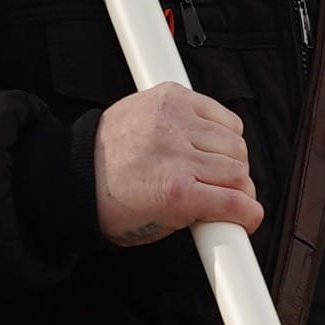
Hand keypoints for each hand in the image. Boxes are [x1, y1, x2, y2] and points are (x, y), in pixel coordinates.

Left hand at [92, 83, 260, 246]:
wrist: (75, 170)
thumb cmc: (112, 202)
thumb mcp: (158, 226)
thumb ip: (199, 215)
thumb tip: (233, 209)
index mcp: (174, 193)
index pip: (238, 202)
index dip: (249, 215)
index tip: (248, 217)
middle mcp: (177, 153)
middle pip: (240, 171)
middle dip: (238, 187)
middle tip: (224, 193)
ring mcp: (174, 120)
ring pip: (234, 141)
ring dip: (230, 158)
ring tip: (210, 166)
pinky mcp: (171, 98)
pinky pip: (220, 114)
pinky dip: (221, 129)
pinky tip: (204, 141)